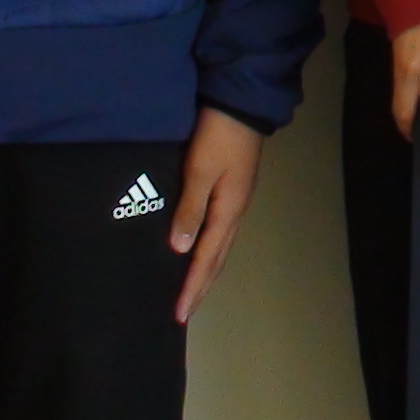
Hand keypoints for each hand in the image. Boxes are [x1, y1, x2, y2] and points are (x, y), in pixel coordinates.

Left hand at [167, 108, 262, 323]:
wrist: (241, 104)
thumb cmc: (217, 137)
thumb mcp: (200, 171)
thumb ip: (190, 209)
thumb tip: (181, 250)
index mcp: (227, 212)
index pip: (206, 260)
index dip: (192, 288)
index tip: (179, 315)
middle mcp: (234, 213)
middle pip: (217, 260)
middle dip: (200, 288)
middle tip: (184, 314)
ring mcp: (235, 202)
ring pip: (219, 248)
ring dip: (205, 273)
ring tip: (191, 292)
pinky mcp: (231, 192)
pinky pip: (218, 233)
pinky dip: (208, 252)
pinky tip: (197, 252)